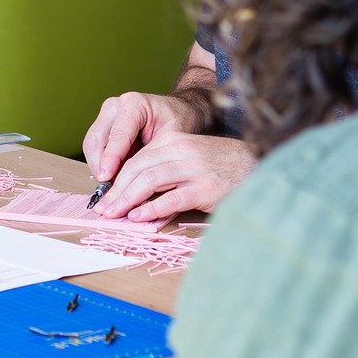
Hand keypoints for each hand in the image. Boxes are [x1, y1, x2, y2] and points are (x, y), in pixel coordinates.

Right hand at [83, 91, 207, 182]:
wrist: (179, 110)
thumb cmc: (179, 121)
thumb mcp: (172, 137)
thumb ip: (152, 157)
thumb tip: (135, 183)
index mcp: (133, 104)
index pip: (117, 135)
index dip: (110, 159)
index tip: (106, 178)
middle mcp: (114, 106)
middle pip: (96, 140)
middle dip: (99, 166)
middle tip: (108, 190)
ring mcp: (106, 116)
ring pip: (91, 146)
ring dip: (98, 168)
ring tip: (111, 188)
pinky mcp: (103, 126)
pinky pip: (95, 149)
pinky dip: (101, 166)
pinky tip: (112, 180)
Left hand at [101, 131, 256, 221]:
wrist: (254, 165)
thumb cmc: (217, 166)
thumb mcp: (186, 158)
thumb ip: (162, 170)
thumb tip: (131, 194)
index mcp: (172, 141)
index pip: (135, 159)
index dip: (116, 179)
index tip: (104, 197)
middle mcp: (180, 151)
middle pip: (137, 169)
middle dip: (116, 191)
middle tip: (103, 209)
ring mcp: (193, 169)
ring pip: (149, 180)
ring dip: (127, 199)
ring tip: (114, 214)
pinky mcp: (204, 188)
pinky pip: (171, 198)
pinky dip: (152, 208)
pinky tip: (139, 216)